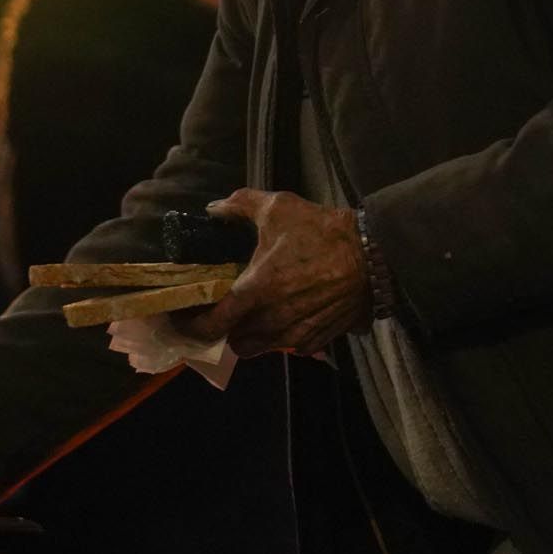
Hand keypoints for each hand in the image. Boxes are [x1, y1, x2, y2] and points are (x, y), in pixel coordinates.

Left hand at [169, 189, 370, 355]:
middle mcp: (271, 321)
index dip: (190, 326)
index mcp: (254, 292)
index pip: (210, 326)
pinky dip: (280, 335)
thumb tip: (213, 209)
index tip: (181, 318)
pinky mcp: (316, 340)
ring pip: (258, 348)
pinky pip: (287, 346)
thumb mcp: (278, 207)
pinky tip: (286, 313)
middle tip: (223, 309)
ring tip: (252, 313)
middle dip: (223, 329)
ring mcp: (295, 334)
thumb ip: (239, 205)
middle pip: (232, 341)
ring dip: (249, 335)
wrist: (371, 255)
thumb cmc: (321, 232)